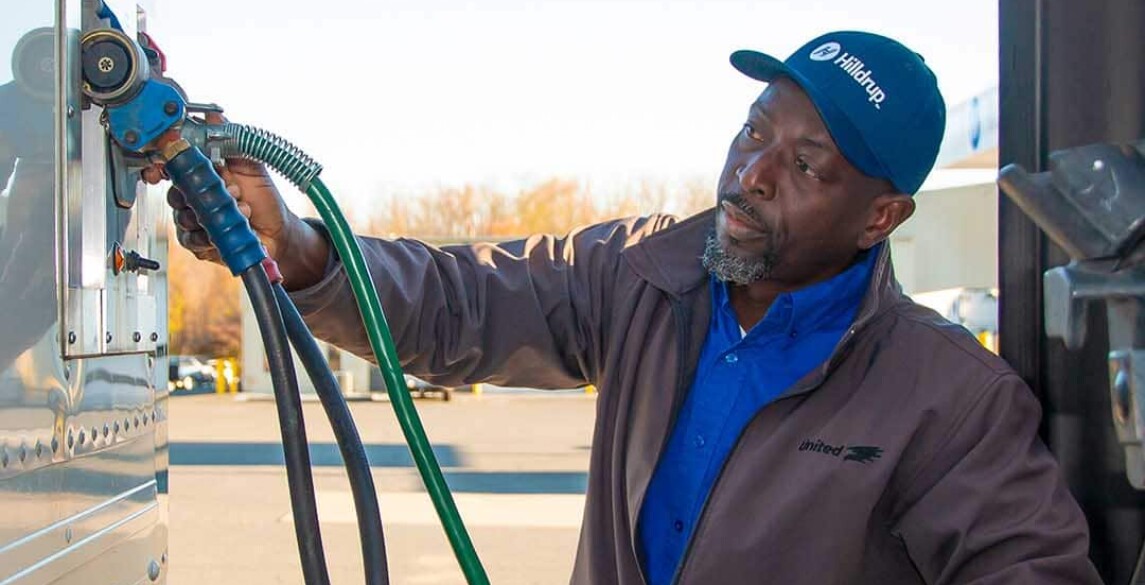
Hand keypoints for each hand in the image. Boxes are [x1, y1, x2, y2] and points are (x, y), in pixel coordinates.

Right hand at [149, 112, 330, 288]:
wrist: (279, 232)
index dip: (164, 165)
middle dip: (202, 192)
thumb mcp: (251, 163)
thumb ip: (231, 140)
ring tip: (242, 209)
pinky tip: (231, 228)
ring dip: (214, 213)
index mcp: (202, 175)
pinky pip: (190, 239)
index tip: (166, 166)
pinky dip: (212, 234)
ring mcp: (195, 221)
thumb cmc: (264, 199)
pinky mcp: (199, 243)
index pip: (173, 167)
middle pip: (174, 194)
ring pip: (183, 217)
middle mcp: (195, 198)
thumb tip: (213, 115)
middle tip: (231, 190)